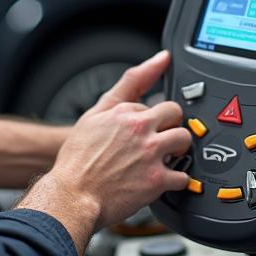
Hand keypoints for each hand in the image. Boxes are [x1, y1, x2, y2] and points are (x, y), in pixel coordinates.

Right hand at [17, 51, 190, 250]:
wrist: (71, 196)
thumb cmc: (77, 161)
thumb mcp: (94, 114)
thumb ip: (128, 85)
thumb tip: (160, 59)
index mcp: (124, 112)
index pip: (152, 103)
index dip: (148, 117)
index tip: (145, 128)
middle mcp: (140, 129)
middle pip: (175, 113)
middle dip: (170, 125)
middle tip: (158, 139)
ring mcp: (150, 154)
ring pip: (184, 139)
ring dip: (178, 149)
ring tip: (164, 157)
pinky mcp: (157, 180)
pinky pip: (183, 176)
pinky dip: (176, 180)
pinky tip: (163, 181)